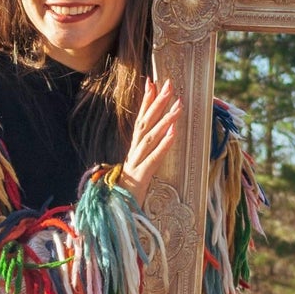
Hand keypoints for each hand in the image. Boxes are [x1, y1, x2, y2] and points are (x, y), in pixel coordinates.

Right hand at [120, 79, 182, 200]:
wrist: (116, 212)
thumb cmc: (131, 190)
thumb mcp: (140, 167)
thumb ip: (147, 152)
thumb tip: (157, 136)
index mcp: (134, 148)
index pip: (140, 119)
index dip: (146, 100)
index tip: (152, 81)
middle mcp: (134, 151)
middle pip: (145, 122)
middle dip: (157, 102)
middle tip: (169, 85)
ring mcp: (137, 163)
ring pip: (150, 137)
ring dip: (165, 119)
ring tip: (178, 105)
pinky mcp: (142, 176)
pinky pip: (154, 158)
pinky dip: (164, 144)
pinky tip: (174, 133)